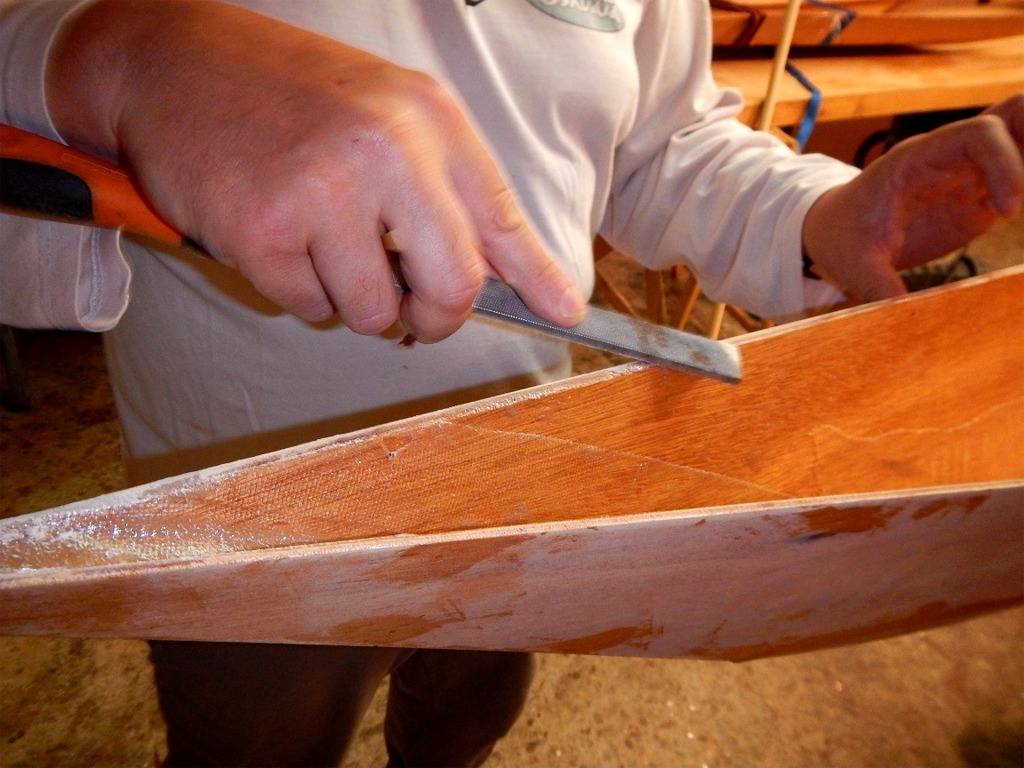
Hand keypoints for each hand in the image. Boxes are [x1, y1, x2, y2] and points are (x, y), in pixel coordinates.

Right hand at [47, 0, 584, 340]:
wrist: (176, 63)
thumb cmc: (295, 96)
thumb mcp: (392, 115)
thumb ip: (454, 190)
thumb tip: (526, 278)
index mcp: (428, 119)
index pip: (503, 219)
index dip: (538, 278)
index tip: (565, 313)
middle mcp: (387, 151)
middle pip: (453, 288)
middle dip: (435, 318)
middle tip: (412, 311)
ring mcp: (321, 190)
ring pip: (375, 312)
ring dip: (354, 298)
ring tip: (322, 242)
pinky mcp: (262, 230)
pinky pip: (310, 308)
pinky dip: (300, 291)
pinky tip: (278, 236)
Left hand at [802, 93, 1023, 302]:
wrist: (834, 233)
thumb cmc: (839, 238)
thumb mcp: (852, 263)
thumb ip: (877, 284)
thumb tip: (902, 316)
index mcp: (919, 159)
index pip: (981, 132)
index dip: (1006, 163)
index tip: (1007, 213)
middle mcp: (950, 157)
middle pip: (1016, 114)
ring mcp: (969, 175)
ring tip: (1016, 216)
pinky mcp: (979, 200)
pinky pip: (1021, 183)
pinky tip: (1021, 226)